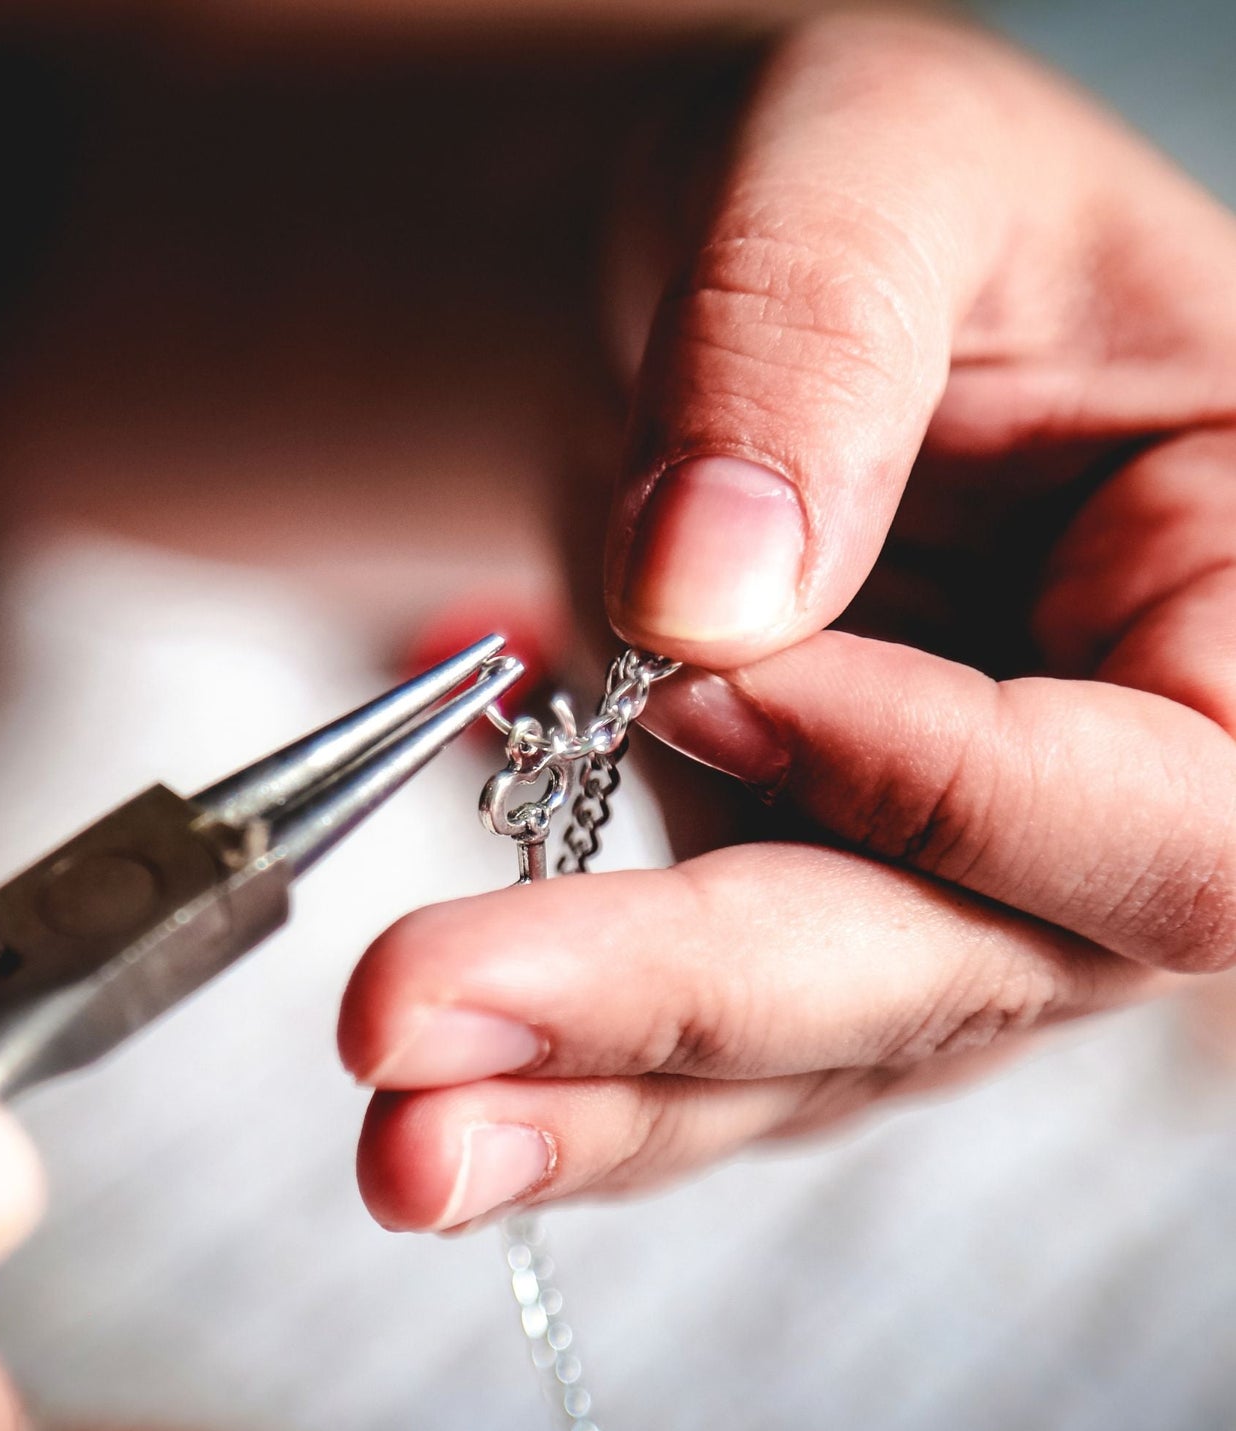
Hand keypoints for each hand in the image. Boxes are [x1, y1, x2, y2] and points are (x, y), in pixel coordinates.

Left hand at [340, 11, 1235, 1231]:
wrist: (721, 281)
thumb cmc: (842, 194)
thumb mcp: (861, 165)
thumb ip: (810, 344)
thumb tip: (711, 595)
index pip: (1155, 802)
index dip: (933, 784)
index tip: (694, 687)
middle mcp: (1112, 787)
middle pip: (951, 969)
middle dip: (682, 1003)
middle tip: (424, 1023)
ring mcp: (959, 880)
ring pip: (807, 1050)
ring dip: (593, 1102)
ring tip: (401, 1139)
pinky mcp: (806, 915)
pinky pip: (708, 1048)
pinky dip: (569, 1091)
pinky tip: (438, 1123)